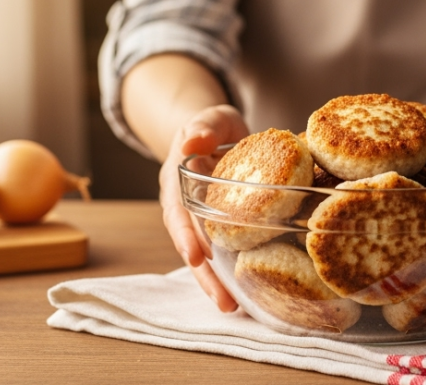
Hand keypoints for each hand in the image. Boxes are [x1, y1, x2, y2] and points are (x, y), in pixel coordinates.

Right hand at [157, 104, 249, 312]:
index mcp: (177, 183)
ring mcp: (200, 221)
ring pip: (204, 256)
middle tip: (224, 302)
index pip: (178, 212)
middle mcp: (184, 207)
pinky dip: (231, 271)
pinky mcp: (218, 228)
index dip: (186, 235)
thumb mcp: (208, 118)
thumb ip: (202, 126)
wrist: (214, 132)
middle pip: (190, 246)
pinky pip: (222, 252)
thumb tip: (192, 141)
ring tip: (233, 307)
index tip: (196, 256)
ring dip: (216, 282)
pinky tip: (248, 291)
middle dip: (204, 276)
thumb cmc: (212, 126)